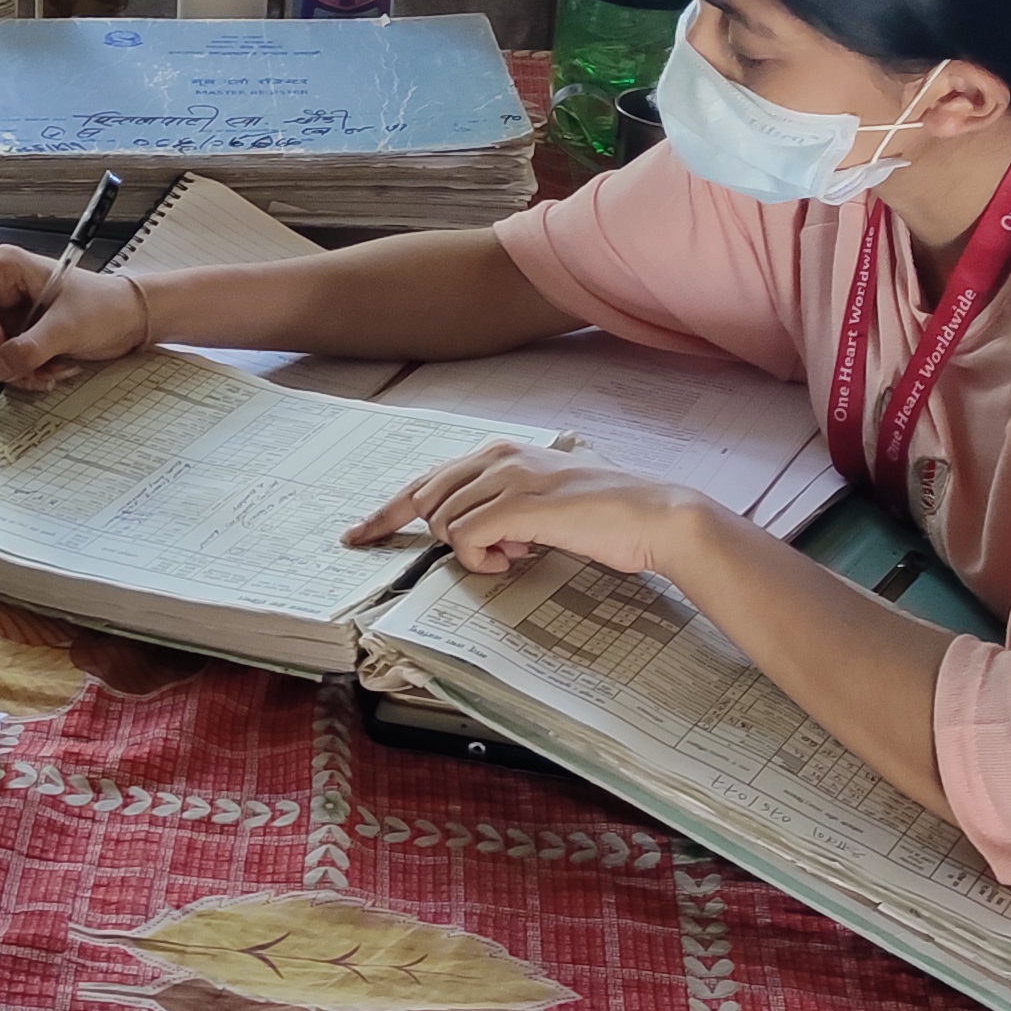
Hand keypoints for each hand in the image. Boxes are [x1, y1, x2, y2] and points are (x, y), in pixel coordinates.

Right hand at [0, 248, 150, 391]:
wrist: (128, 321)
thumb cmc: (106, 306)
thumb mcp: (67, 327)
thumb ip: (29, 348)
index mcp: (5, 268)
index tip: (6, 348)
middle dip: (0, 358)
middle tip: (29, 368)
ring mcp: (6, 313)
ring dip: (14, 370)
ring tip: (47, 370)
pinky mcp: (15, 334)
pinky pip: (1, 362)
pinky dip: (21, 373)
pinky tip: (48, 371)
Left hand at [345, 441, 714, 578]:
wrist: (652, 515)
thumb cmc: (602, 513)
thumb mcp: (540, 502)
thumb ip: (500, 506)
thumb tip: (470, 534)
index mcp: (499, 452)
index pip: (425, 480)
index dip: (386, 511)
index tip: (358, 534)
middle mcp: (496, 456)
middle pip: (425, 501)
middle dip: (440, 537)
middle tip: (492, 554)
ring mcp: (506, 477)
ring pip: (444, 522)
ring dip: (472, 550)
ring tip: (517, 551)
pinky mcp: (517, 504)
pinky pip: (466, 539)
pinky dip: (481, 559)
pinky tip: (515, 558)